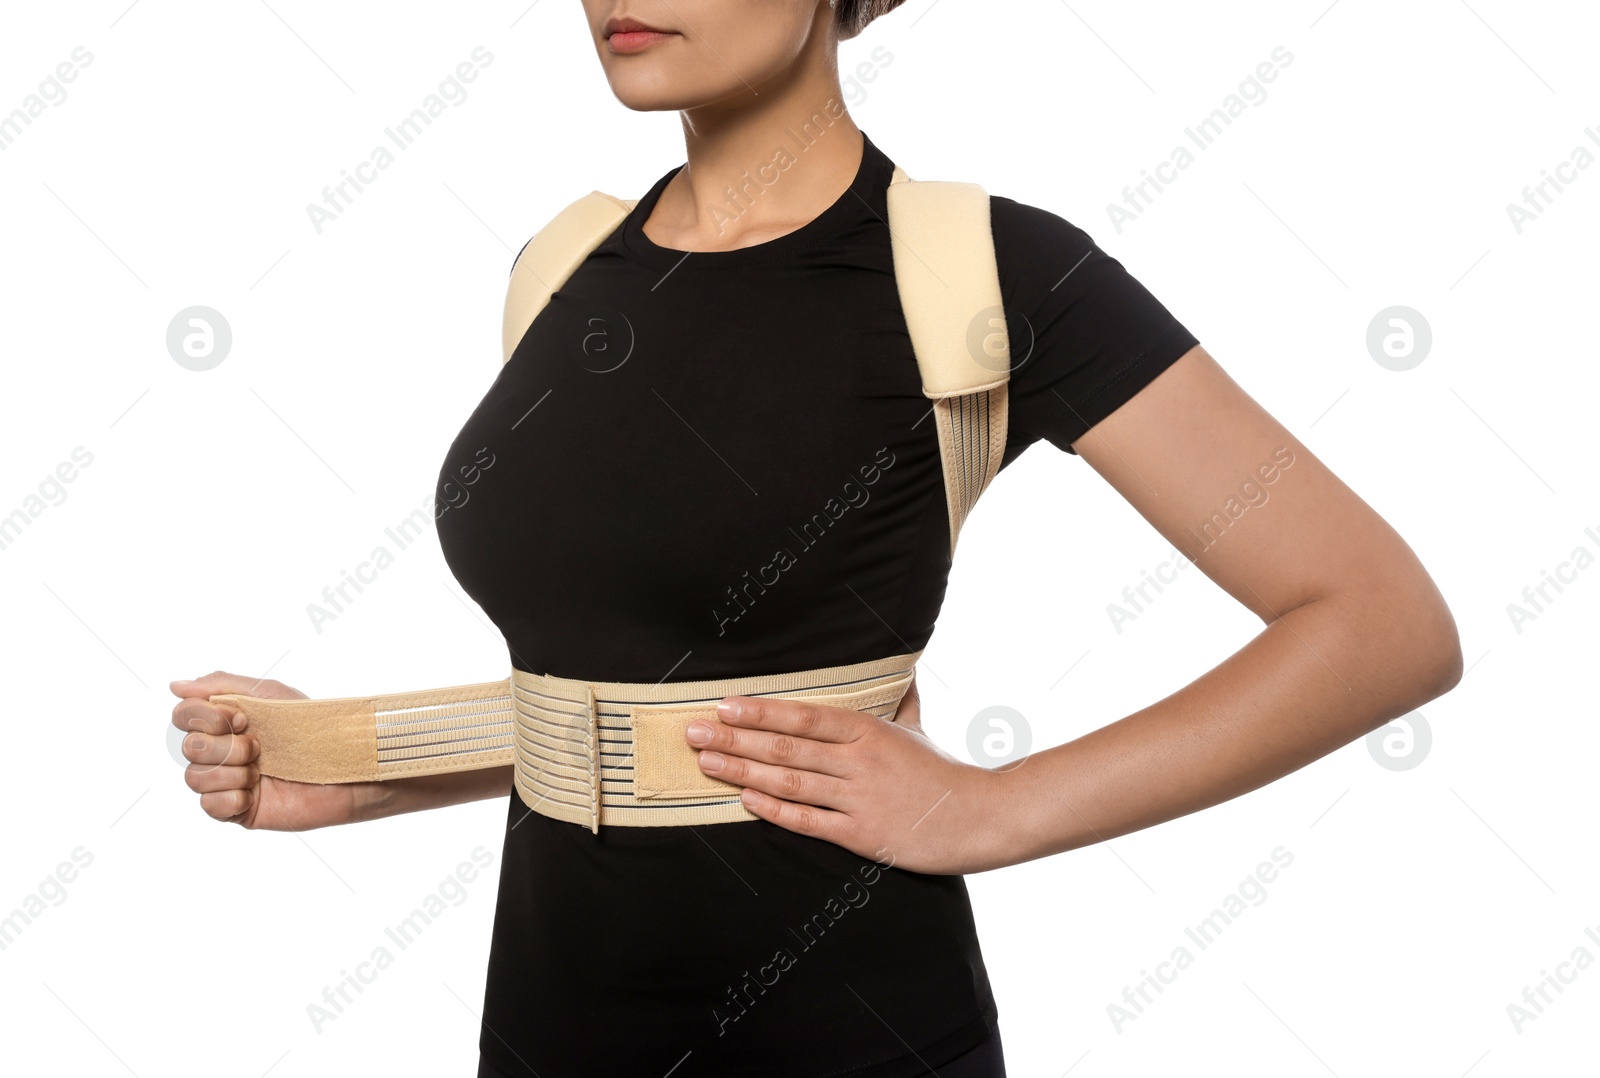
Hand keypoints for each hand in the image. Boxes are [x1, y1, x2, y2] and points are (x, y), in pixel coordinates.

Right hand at [170, 671, 361, 830]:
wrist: (345, 764)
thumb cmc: (314, 726)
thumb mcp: (270, 695)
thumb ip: (223, 685)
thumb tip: (175, 685)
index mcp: (227, 722)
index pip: (184, 716)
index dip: (203, 717)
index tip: (241, 719)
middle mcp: (223, 751)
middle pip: (188, 747)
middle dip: (223, 746)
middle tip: (258, 746)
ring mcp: (230, 781)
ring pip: (194, 778)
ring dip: (230, 771)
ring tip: (260, 771)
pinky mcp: (240, 809)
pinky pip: (209, 806)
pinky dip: (228, 798)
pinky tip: (253, 794)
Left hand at [684, 676, 1013, 873]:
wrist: (979, 818)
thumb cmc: (941, 771)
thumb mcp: (917, 727)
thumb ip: (898, 698)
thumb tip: (899, 665)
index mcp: (869, 730)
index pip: (804, 715)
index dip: (760, 710)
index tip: (723, 705)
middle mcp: (859, 761)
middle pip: (786, 746)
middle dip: (734, 737)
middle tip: (692, 731)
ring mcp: (859, 799)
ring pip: (790, 781)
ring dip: (743, 770)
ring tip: (706, 761)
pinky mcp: (862, 835)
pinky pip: (808, 821)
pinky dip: (774, 809)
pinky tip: (744, 799)